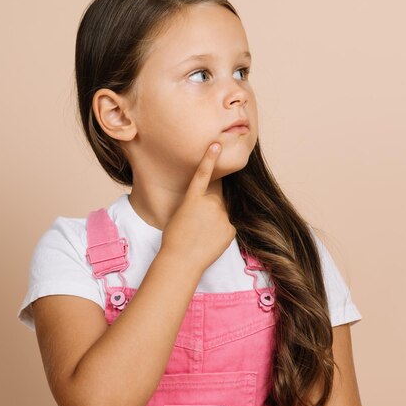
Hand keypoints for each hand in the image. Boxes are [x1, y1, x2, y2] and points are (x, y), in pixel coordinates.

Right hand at [161, 143, 235, 272]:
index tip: (216, 145)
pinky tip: (209, 242)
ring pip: (221, 213)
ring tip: (202, 236)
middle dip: (210, 205)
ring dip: (214, 220)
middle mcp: (210, 203)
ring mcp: (222, 216)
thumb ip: (194, 203)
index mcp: (193, 198)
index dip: (209, 158)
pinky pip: (227, 226)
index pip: (203, 174)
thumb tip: (207, 203)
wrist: (181, 261)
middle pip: (216, 197)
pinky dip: (220, 232)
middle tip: (198, 223)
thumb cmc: (174, 238)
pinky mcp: (230, 229)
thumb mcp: (179, 214)